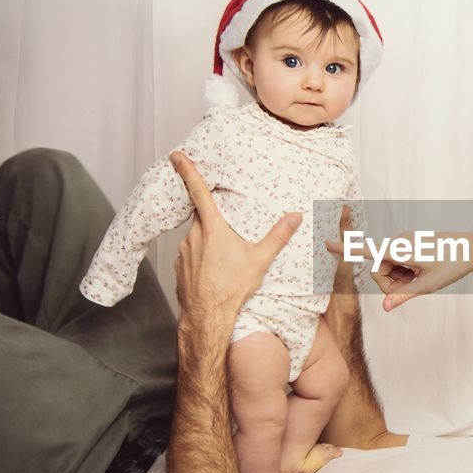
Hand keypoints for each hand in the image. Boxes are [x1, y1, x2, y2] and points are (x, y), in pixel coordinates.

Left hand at [170, 152, 300, 320]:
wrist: (207, 316)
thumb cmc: (232, 288)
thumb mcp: (260, 260)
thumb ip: (278, 236)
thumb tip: (296, 217)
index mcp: (213, 228)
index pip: (198, 191)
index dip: (187, 170)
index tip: (177, 155)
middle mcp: (194, 235)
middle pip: (201, 214)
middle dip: (213, 216)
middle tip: (227, 224)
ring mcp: (184, 250)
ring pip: (196, 233)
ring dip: (208, 237)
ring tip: (224, 254)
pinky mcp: (179, 264)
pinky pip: (190, 251)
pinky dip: (200, 254)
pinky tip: (213, 268)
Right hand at [326, 229, 472, 310]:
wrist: (470, 249)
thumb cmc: (452, 265)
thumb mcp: (430, 285)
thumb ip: (405, 296)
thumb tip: (386, 307)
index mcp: (401, 249)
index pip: (368, 251)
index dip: (346, 250)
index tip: (326, 244)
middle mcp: (398, 242)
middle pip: (378, 271)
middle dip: (391, 284)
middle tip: (413, 288)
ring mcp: (402, 242)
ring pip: (387, 269)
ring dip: (400, 279)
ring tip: (421, 278)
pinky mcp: (406, 244)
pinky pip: (396, 264)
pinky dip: (405, 273)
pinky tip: (421, 272)